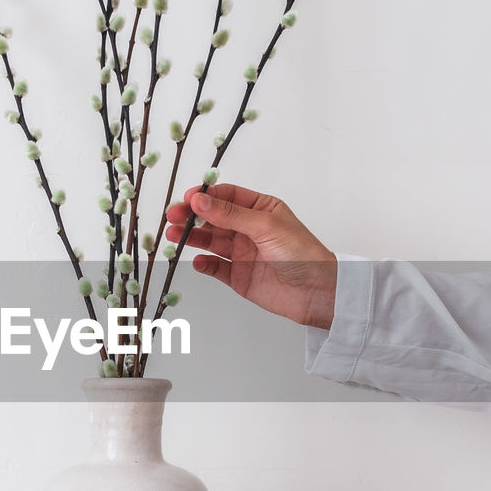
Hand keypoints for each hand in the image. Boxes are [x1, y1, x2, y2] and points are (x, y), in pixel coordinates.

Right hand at [165, 184, 337, 328]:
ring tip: (174, 236)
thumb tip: (201, 200)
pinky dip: (204, 264)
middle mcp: (249, 229)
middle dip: (192, 216)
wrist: (316, 293)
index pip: (227, 197)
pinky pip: (215, 267)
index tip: (188, 199)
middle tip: (173, 216)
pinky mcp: (239, 277)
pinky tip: (197, 261)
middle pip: (214, 218)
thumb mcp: (266, 226)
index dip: (206, 197)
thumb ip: (231, 214)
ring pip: (211, 241)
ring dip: (192, 238)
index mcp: (261, 210)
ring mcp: (243, 253)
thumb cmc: (303, 254)